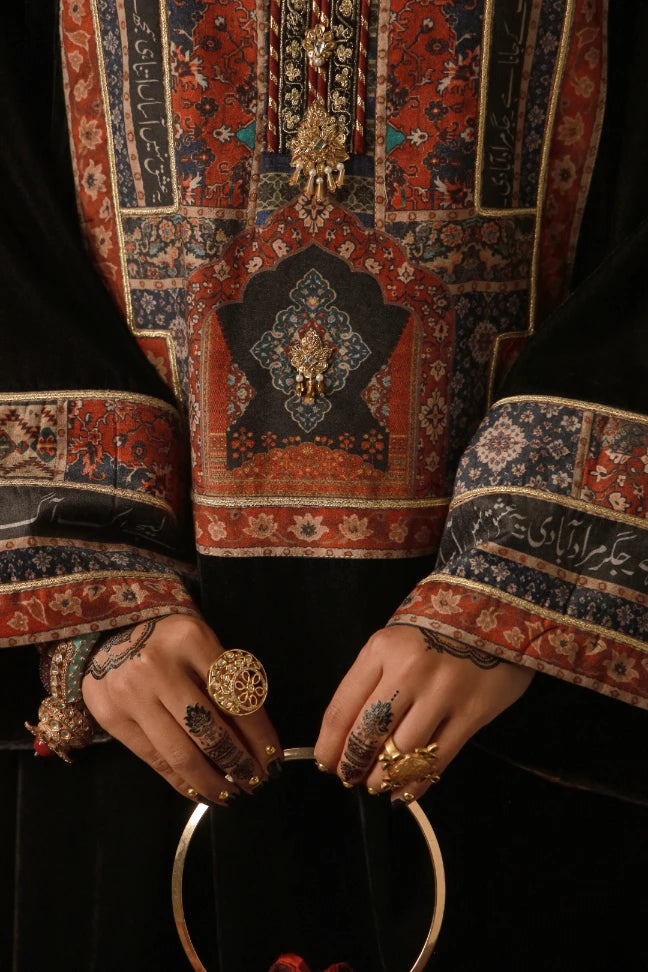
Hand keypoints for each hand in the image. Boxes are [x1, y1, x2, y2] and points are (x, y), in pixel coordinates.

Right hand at [82, 615, 280, 804]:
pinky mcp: (111, 717)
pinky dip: (181, 780)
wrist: (110, 629)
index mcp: (191, 640)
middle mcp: (157, 666)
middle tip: (256, 781)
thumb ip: (225, 682)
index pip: (235, 698)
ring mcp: (130, 694)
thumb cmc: (169, 638)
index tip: (274, 758)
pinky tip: (200, 790)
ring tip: (231, 793)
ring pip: (181, 754)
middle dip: (239, 763)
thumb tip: (254, 741)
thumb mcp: (202, 643)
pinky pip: (154, 759)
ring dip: (212, 781)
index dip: (259, 735)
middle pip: (209, 730)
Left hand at [314, 624, 533, 801]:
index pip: (343, 709)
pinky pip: (438, 759)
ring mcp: (443, 693)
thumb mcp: (394, 641)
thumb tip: (350, 733)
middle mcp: (409, 671)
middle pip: (368, 735)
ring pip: (401, 753)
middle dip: (353, 765)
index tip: (325, 762)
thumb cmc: (436, 627)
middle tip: (349, 777)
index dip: (329, 745)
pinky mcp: (473, 713)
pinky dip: (416, 782)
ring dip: (382, 778)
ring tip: (376, 784)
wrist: (495, 608)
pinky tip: (403, 791)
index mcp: (381, 650)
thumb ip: (373, 681)